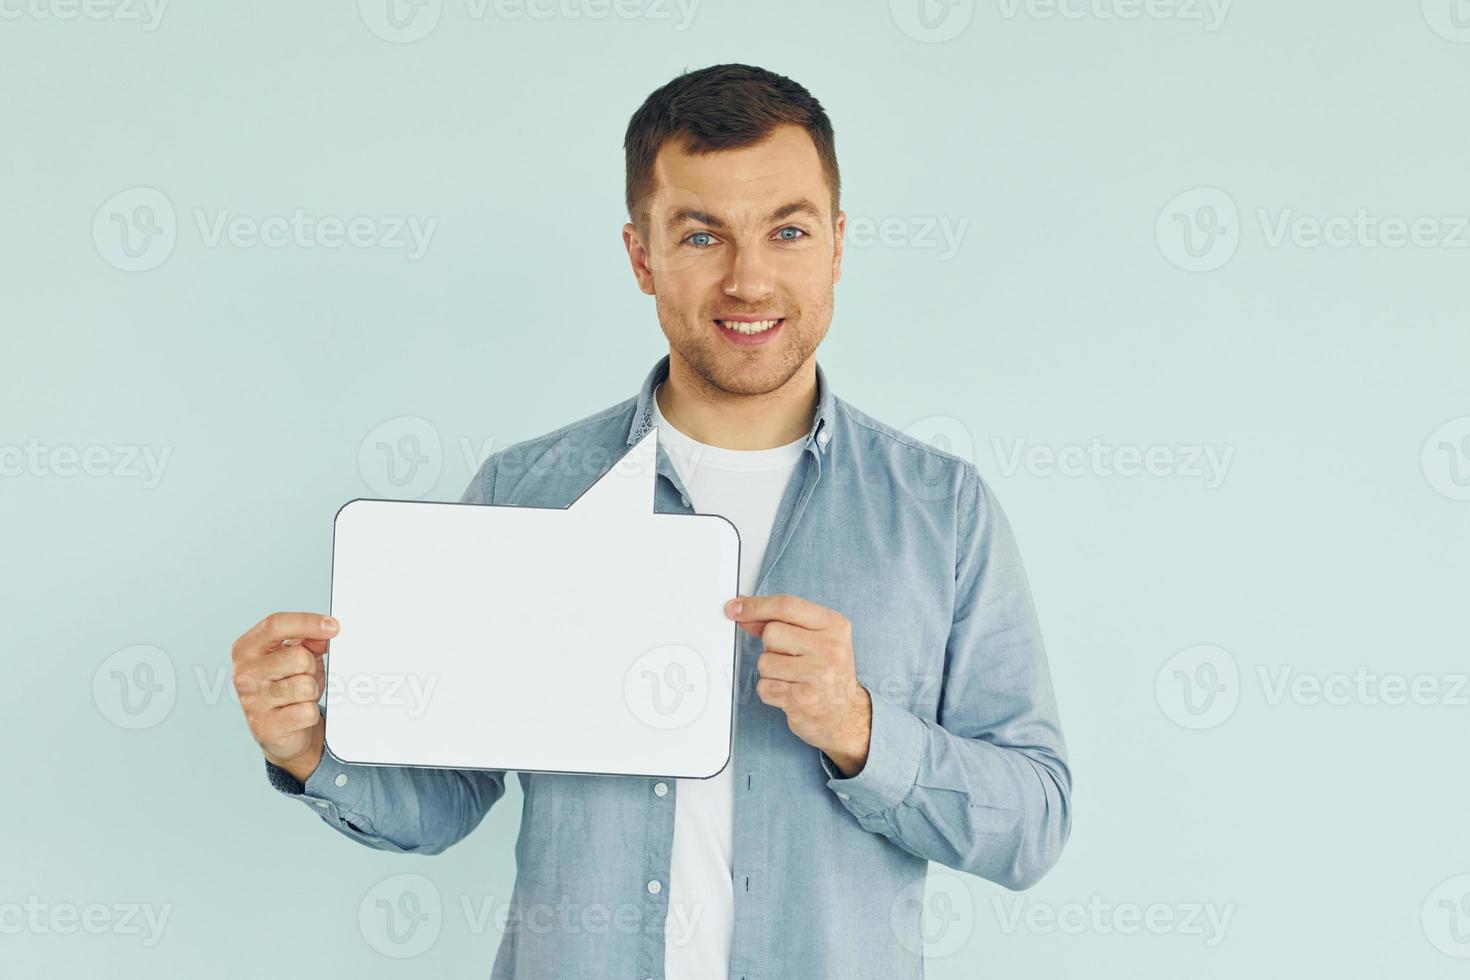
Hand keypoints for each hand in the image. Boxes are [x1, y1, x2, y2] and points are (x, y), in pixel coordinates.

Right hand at [231, 611, 337, 782]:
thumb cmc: (289, 685)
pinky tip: (298, 714)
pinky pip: (307, 712)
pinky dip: (310, 713)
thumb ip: (309, 639)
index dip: (307, 622)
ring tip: (300, 696)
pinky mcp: (266, 727)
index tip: (333, 627)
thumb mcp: (298, 655)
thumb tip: (325, 634)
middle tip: (304, 677)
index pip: (275, 625)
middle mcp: (244, 673)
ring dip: (311, 691)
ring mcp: (252, 701)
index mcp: (247, 649)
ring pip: (305, 686)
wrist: (282, 730)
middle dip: (311, 667)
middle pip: (299, 657)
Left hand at [725, 594, 871, 775]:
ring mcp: (818, 675)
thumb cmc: (828, 673)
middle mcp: (830, 648)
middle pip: (771, 633)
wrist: (847, 716)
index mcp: (835, 625)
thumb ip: (781, 622)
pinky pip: (764, 687)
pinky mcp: (803, 700)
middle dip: (771, 646)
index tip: (736, 608)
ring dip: (771, 672)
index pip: (787, 606)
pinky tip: (790, 693)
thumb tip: (744, 611)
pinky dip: (770, 691)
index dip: (756, 606)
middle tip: (791, 659)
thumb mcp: (815, 638)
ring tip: (793, 678)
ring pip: (764, 661)